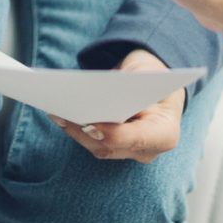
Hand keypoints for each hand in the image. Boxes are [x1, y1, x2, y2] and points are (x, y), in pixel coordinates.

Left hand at [50, 48, 185, 163]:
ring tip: (57, 112)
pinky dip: (76, 129)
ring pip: (98, 147)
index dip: (113, 134)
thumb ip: (134, 77)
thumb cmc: (152, 76)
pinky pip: (92, 143)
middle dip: (86, 130)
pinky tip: (60, 115)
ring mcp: (129, 153)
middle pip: (112, 146)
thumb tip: (109, 86)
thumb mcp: (148, 69)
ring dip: (75, 130)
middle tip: (64, 114)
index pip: (138, 139)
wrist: (153, 85)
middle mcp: (148, 151)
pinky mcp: (112, 149)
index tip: (90, 124)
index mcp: (165, 133)